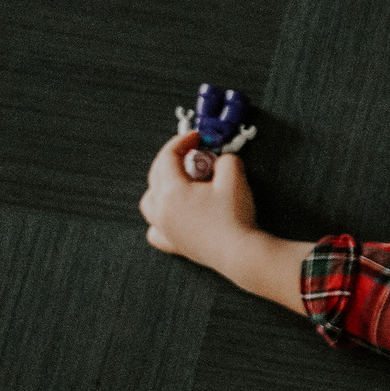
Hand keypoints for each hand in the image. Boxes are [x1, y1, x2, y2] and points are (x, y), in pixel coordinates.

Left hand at [138, 131, 312, 314]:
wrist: (239, 253)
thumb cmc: (234, 219)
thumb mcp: (235, 178)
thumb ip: (227, 161)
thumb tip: (223, 161)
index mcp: (171, 191)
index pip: (167, 157)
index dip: (182, 142)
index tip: (195, 137)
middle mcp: (162, 210)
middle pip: (156, 175)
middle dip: (174, 160)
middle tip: (195, 156)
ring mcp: (165, 228)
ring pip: (149, 202)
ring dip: (161, 187)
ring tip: (180, 183)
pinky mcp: (174, 244)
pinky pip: (155, 230)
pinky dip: (160, 219)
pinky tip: (172, 216)